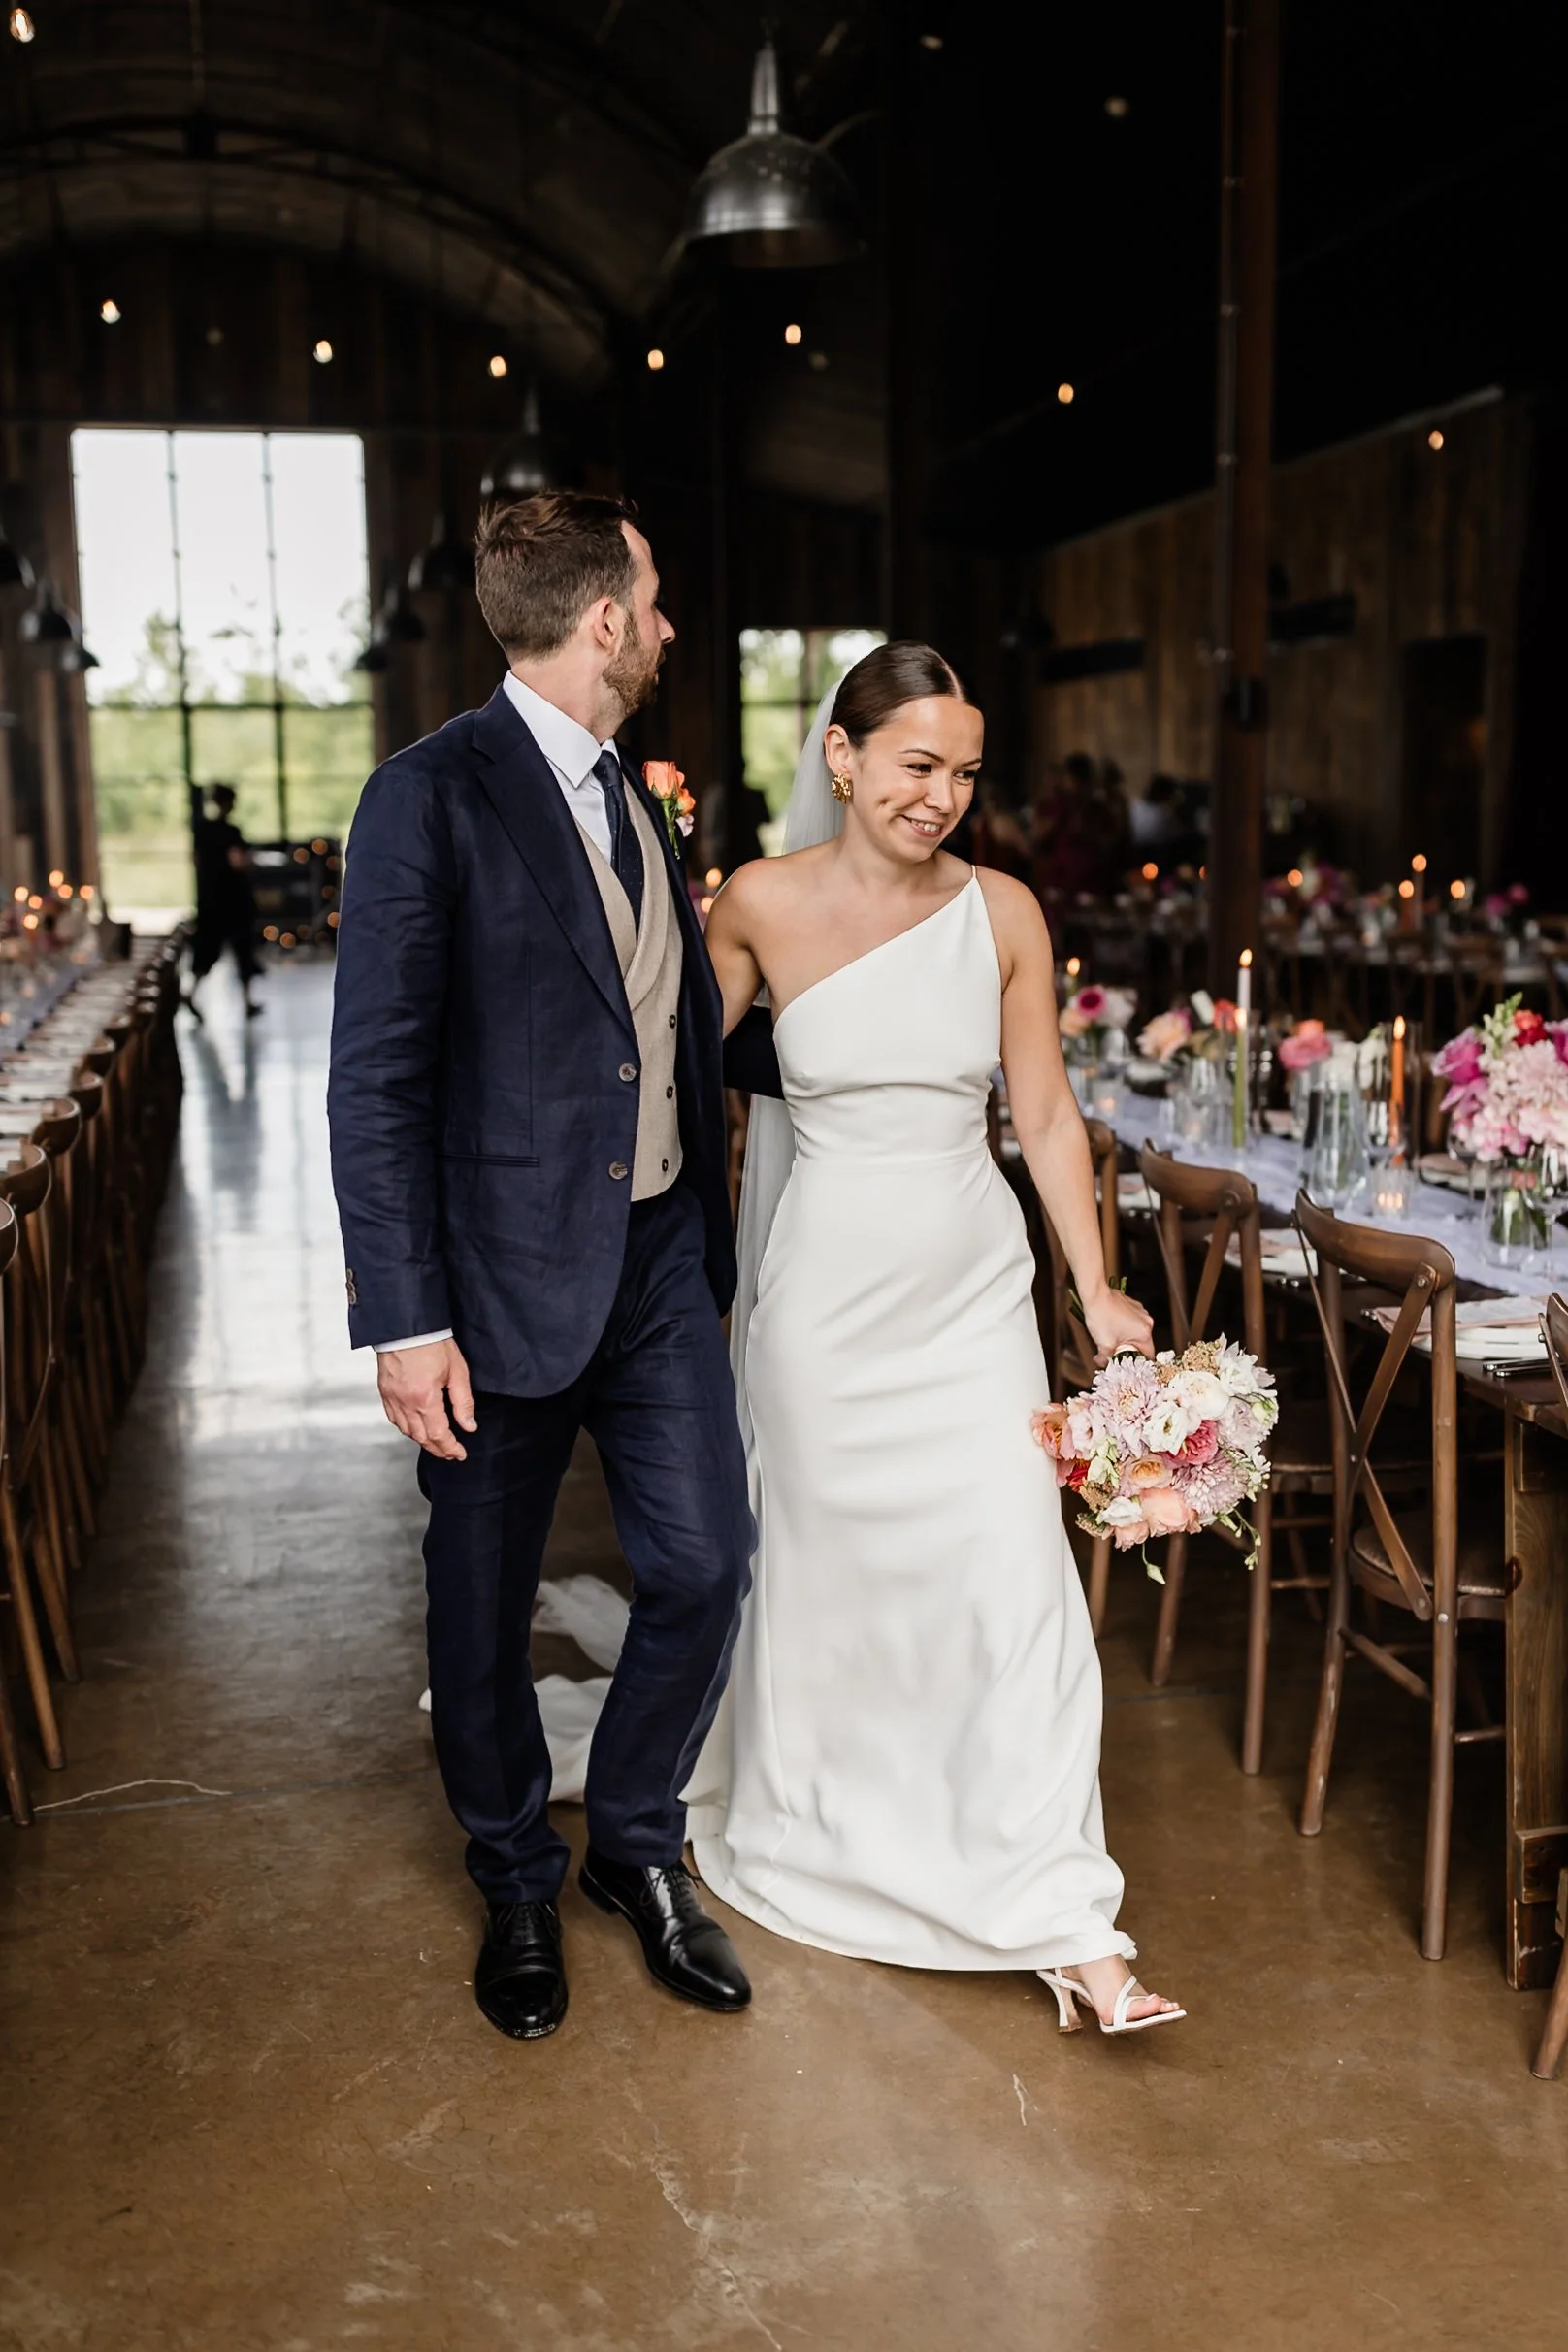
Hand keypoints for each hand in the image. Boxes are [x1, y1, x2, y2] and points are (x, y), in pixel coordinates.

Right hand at [377, 1338, 476, 1460]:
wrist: (407, 1326)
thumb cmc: (433, 1343)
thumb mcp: (457, 1372)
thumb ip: (463, 1403)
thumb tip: (469, 1426)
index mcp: (425, 1399)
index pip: (439, 1435)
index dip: (450, 1448)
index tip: (459, 1454)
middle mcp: (405, 1403)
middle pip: (421, 1438)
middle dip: (437, 1449)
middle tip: (450, 1453)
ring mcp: (392, 1398)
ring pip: (406, 1431)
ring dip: (422, 1441)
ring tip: (436, 1443)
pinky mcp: (385, 1391)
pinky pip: (393, 1418)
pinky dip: (405, 1428)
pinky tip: (414, 1428)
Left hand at [1082, 1286, 1154, 1363]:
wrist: (1095, 1295)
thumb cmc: (1101, 1315)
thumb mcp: (1103, 1344)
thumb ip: (1106, 1359)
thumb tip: (1104, 1362)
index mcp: (1144, 1332)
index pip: (1148, 1355)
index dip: (1137, 1363)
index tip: (1128, 1364)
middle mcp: (1146, 1321)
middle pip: (1141, 1344)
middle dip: (1128, 1349)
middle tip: (1115, 1351)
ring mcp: (1140, 1312)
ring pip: (1136, 1332)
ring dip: (1125, 1337)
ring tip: (1111, 1336)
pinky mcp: (1133, 1306)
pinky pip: (1132, 1321)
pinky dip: (1123, 1326)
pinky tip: (1111, 1325)